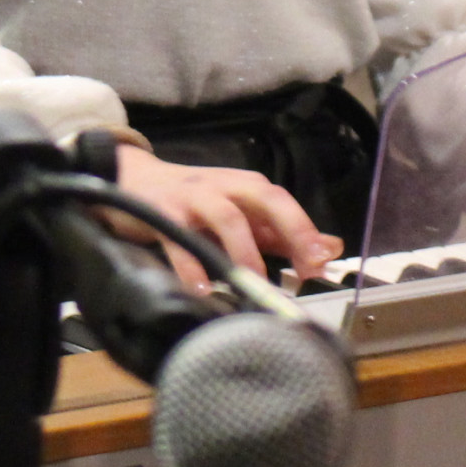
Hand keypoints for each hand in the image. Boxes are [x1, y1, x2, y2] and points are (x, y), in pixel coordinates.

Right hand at [109, 145, 342, 289]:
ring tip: (253, 282)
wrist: (135, 179)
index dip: (306, 231)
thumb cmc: (196, 202)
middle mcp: (225, 187)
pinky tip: (200, 288)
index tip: (322, 264)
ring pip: (226, 217)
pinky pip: (180, 238)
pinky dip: (191, 264)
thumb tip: (330, 247)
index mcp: (248, 187)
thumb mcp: (241, 213)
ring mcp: (194, 198)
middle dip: (289, 229)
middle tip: (304, 267)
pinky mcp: (163, 213)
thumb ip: (282, 233)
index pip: (285, 204)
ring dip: (243, 251)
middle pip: (264, 199)